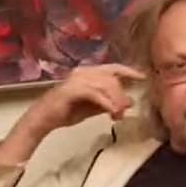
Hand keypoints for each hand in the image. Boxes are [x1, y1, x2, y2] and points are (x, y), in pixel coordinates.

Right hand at [15, 64, 145, 137]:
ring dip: (115, 101)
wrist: (44, 118)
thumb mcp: (93, 106)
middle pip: (112, 78)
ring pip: (106, 86)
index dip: (128, 71)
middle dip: (121, 95)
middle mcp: (83, 72)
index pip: (112, 68)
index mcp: (88, 72)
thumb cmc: (66, 112)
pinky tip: (111, 113)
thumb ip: (109, 102)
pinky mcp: (72, 90)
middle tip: (124, 111)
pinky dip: (106, 104)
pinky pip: (96, 94)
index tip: (142, 77)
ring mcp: (77, 79)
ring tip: (117, 115)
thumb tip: (129, 102)